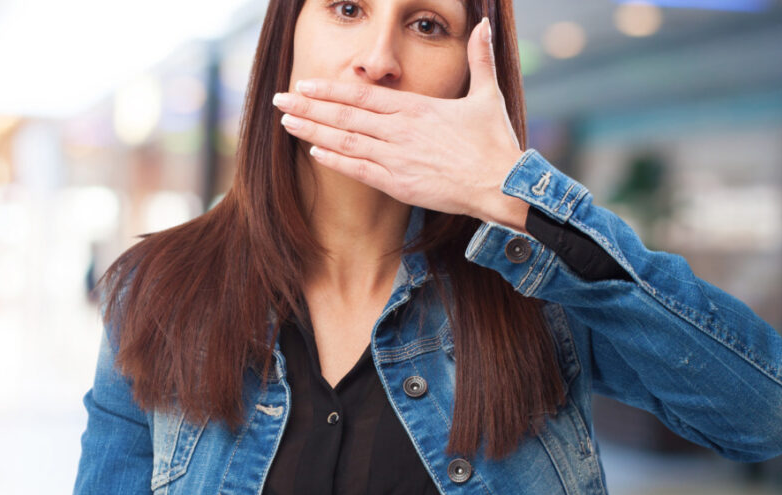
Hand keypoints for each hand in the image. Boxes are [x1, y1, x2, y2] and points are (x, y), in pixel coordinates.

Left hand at [271, 18, 529, 229]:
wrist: (503, 184)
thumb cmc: (496, 142)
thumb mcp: (488, 94)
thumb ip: (480, 58)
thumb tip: (486, 24)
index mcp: (416, 108)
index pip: (362, 95)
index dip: (329, 90)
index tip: (304, 85)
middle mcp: (400, 131)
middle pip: (344, 116)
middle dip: (307, 107)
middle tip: (278, 100)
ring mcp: (397, 158)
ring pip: (345, 142)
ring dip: (312, 132)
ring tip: (286, 124)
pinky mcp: (400, 185)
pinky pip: (359, 170)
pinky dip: (334, 161)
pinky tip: (314, 153)